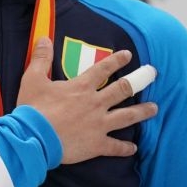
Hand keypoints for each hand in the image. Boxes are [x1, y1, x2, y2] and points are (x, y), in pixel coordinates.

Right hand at [16, 38, 157, 163]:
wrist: (34, 138)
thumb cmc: (32, 109)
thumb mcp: (32, 79)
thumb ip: (41, 58)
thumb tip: (43, 38)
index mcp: (81, 87)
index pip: (103, 69)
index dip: (117, 60)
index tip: (129, 55)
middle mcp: (95, 103)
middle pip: (123, 90)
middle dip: (139, 81)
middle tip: (152, 75)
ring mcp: (98, 125)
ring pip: (127, 116)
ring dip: (142, 112)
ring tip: (154, 108)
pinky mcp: (96, 144)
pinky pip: (115, 147)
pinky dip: (125, 148)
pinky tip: (133, 148)